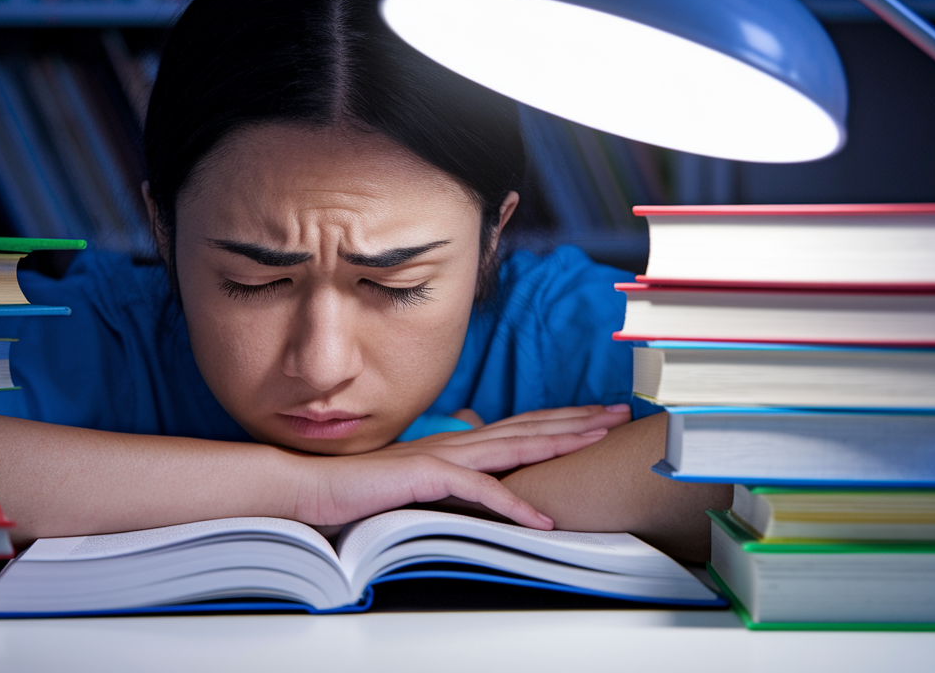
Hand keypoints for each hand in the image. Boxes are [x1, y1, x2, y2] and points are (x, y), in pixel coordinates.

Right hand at [285, 404, 630, 529]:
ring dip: (558, 444)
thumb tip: (469, 475)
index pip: (518, 426)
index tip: (597, 415)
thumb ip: (445, 471)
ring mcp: (442, 457)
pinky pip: (478, 493)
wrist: (313, 486)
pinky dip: (512, 506)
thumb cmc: (359, 486)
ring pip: (513, 448)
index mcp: (454, 442)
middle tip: (621, 414)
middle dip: (577, 420)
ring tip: (598, 441)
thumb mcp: (414, 477)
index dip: (560, 419)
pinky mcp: (426, 478)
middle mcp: (455, 442)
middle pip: (527, 428)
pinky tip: (542, 520)